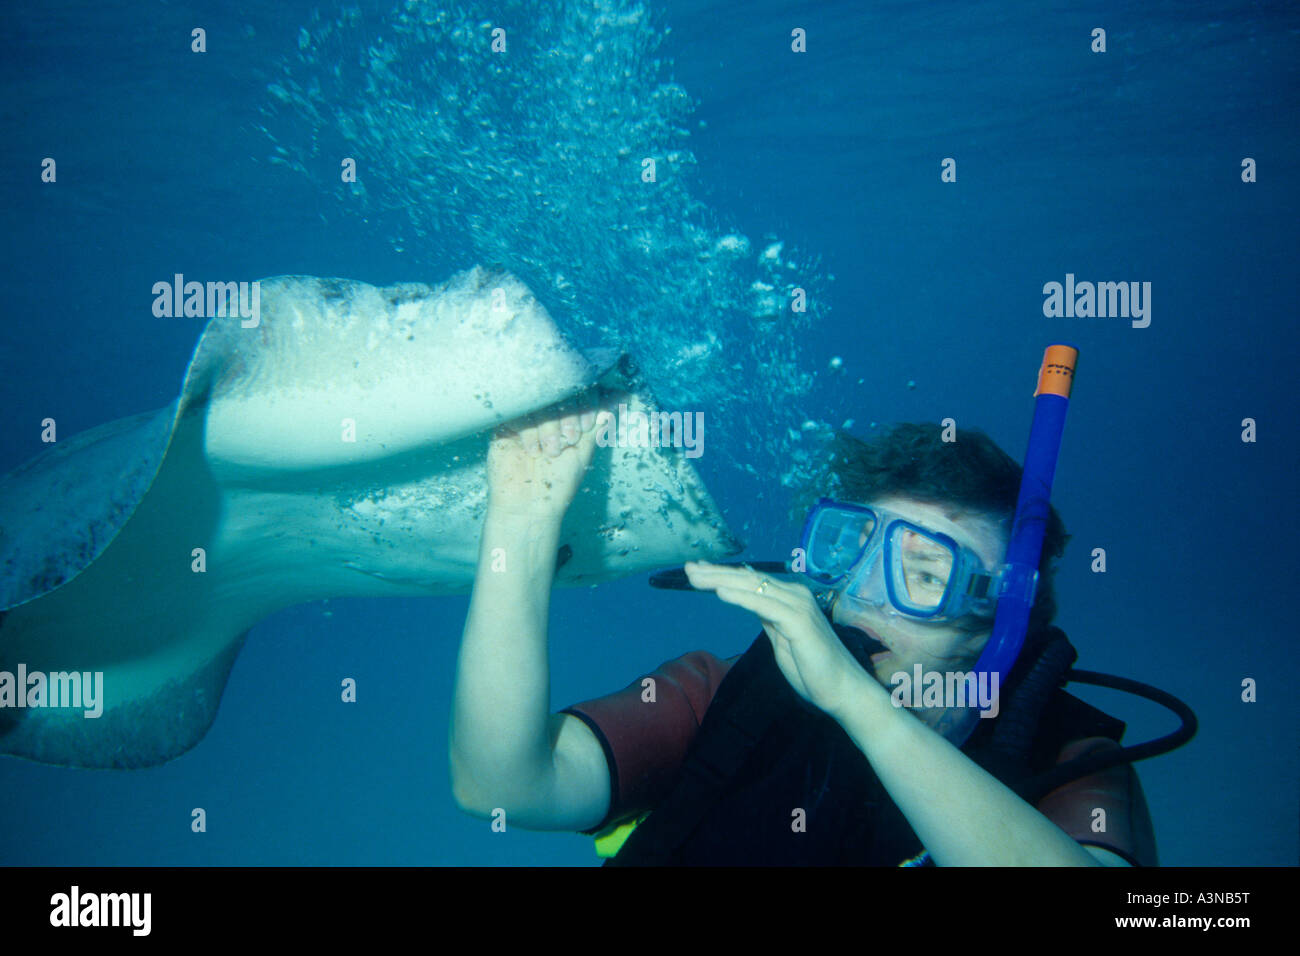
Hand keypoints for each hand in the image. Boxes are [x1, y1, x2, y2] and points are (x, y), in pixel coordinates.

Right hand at [486, 396, 612, 522]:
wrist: (528, 506)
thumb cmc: (559, 483)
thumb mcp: (584, 450)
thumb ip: (599, 421)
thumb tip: (623, 394)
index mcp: (567, 418)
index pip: (577, 392)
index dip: (584, 403)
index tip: (585, 427)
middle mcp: (547, 416)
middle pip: (557, 394)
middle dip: (567, 415)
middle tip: (569, 439)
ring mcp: (525, 419)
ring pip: (538, 402)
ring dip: (548, 426)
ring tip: (550, 452)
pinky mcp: (504, 426)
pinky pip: (516, 412)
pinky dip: (528, 430)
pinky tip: (532, 450)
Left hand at [683, 561, 869, 717]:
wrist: (841, 689)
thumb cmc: (812, 668)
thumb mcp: (780, 637)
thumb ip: (767, 617)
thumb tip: (748, 600)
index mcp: (789, 597)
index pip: (750, 581)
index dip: (723, 574)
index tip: (697, 569)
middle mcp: (794, 595)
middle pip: (748, 579)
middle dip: (715, 573)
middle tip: (688, 567)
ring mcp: (797, 606)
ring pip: (752, 587)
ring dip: (721, 580)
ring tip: (695, 576)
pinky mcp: (798, 621)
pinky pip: (763, 605)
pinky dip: (741, 597)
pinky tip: (720, 592)